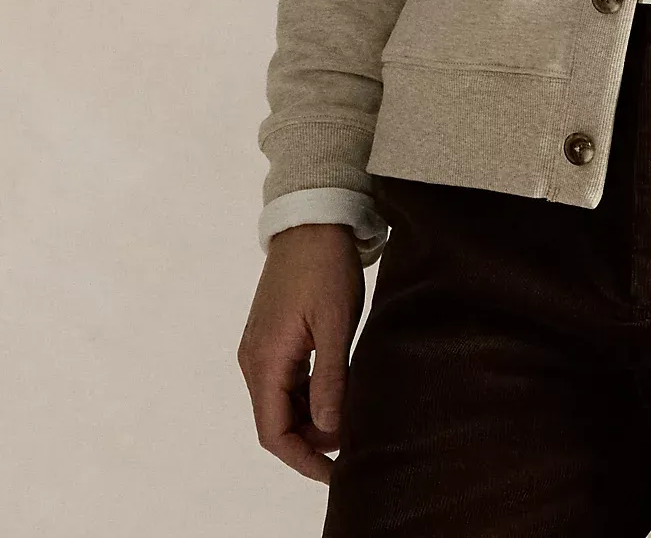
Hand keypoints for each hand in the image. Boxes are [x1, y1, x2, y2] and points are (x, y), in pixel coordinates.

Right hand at [237, 223, 364, 483]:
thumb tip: (328, 428)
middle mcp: (255, 360)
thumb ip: (330, 378)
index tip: (335, 473)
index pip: (274, 432)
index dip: (303, 459)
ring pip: (282, 403)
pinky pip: (287, 381)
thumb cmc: (325, 267)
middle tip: (352, 446)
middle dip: (311, 441)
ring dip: (311, 419)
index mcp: (265, 361)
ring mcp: (262, 348)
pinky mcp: (273, 337)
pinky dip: (309, 396)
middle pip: (276, 422)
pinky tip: (339, 395)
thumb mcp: (336, 324)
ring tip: (351, 422)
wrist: (312, 220)